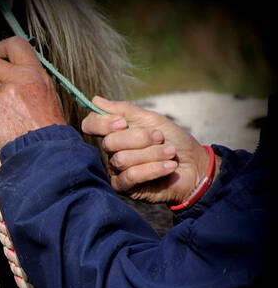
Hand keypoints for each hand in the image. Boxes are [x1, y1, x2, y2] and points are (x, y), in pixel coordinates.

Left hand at [0, 37, 65, 147]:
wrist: (43, 150)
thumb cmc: (49, 126)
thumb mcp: (48, 93)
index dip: (2, 48)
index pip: (14, 44)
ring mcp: (0, 96)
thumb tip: (17, 69)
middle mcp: (16, 80)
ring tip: (11, 117)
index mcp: (33, 73)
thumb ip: (30, 77)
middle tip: (1, 88)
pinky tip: (6, 126)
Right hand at [82, 96, 218, 204]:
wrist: (196, 165)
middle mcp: (112, 152)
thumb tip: (95, 100)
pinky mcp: (125, 188)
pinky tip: (170, 166)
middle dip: (139, 138)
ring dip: (151, 154)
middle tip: (159, 137)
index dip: (102, 123)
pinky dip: (153, 169)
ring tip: (170, 153)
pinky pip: (131, 176)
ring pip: (122, 159)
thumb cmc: (174, 140)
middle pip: (109, 142)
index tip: (123, 123)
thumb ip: (123, 110)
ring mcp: (116, 171)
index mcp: (115, 133)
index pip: (90, 125)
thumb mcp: (151, 120)